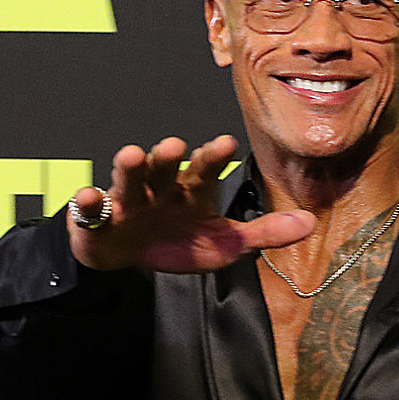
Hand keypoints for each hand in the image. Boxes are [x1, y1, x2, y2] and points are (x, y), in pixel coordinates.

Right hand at [67, 135, 314, 271]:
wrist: (127, 257)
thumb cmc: (178, 242)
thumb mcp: (224, 244)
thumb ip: (263, 233)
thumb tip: (309, 223)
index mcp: (190, 191)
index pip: (206, 171)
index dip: (214, 158)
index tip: (226, 143)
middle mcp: (159, 188)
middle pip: (165, 168)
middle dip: (169, 157)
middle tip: (176, 145)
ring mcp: (127, 201)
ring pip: (129, 179)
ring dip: (130, 167)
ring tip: (132, 155)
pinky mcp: (97, 219)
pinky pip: (91, 209)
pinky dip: (89, 203)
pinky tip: (91, 196)